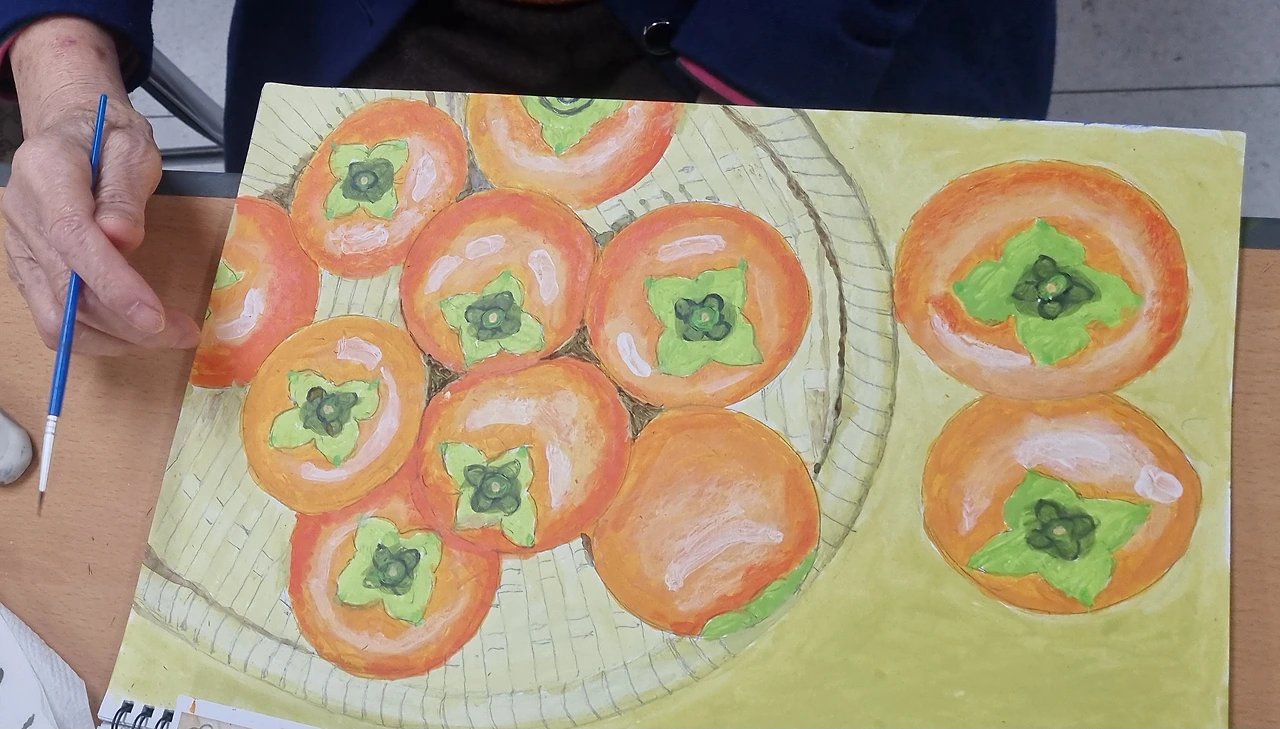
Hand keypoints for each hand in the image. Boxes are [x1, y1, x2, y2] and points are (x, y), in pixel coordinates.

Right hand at [2, 17, 199, 354]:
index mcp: (46, 173)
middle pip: (65, 289)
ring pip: (55, 317)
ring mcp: (20, 248)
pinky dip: (97, 334)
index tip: (154, 317)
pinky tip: (134, 331)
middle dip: (126, 323)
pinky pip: (54, 318)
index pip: (72, 239)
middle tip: (183, 333)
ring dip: (114, 338)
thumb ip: (125, 191)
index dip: (112, 284)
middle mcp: (23, 215)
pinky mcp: (28, 270)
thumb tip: (121, 239)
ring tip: (167, 335)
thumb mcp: (131, 146)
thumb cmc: (106, 135)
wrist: (70, 130)